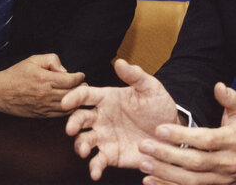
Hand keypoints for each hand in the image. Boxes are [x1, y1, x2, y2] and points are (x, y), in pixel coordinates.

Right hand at [0, 53, 84, 116]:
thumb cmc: (16, 74)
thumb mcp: (33, 60)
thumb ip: (52, 60)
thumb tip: (64, 70)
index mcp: (45, 79)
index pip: (70, 80)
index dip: (79, 77)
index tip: (80, 75)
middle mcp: (46, 94)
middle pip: (72, 94)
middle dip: (81, 89)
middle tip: (84, 85)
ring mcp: (43, 107)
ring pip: (68, 107)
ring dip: (76, 101)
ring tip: (79, 95)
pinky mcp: (40, 115)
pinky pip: (59, 115)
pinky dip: (68, 110)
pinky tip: (70, 105)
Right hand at [62, 58, 178, 180]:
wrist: (171, 132)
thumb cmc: (158, 106)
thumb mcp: (150, 88)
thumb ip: (135, 75)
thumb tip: (120, 62)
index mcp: (107, 98)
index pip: (85, 96)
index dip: (73, 97)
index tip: (65, 102)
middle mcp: (101, 118)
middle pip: (79, 119)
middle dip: (72, 123)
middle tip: (71, 129)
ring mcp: (104, 137)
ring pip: (84, 141)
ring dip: (80, 146)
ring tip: (84, 151)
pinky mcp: (111, 155)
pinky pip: (98, 161)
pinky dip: (94, 168)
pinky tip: (95, 173)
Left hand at [137, 82, 235, 184]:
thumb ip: (230, 98)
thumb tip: (218, 86)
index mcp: (234, 141)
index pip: (205, 140)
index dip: (182, 135)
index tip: (160, 129)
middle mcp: (227, 163)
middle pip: (194, 162)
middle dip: (167, 155)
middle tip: (144, 146)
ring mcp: (221, 180)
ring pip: (190, 181)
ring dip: (165, 174)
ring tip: (144, 164)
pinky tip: (151, 181)